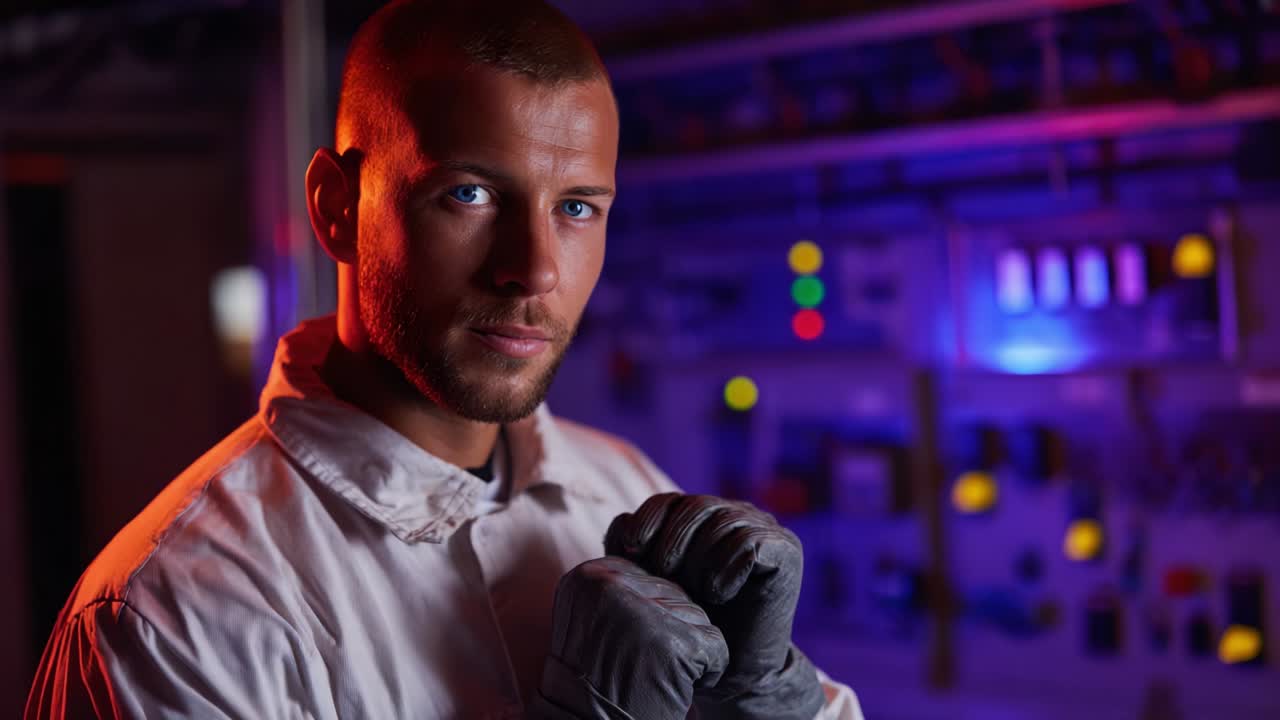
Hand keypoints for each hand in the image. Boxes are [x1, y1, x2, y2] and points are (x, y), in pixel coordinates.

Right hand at [529, 556, 729, 719]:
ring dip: (687, 653)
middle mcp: (610, 586)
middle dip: (670, 633)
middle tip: (639, 666)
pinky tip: (674, 687)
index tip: (627, 647)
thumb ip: (623, 586)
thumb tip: (665, 556)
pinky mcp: (673, 643)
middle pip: (676, 593)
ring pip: (699, 617)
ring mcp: (641, 612)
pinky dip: (708, 672)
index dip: (651, 617)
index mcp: (588, 575)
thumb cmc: (597, 685)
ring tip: (652, 676)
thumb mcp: (594, 620)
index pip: (651, 574)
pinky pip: (716, 646)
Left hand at [604, 493, 824, 719]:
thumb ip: (633, 549)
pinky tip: (721, 594)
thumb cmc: (689, 628)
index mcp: (702, 517)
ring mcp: (764, 528)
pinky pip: (750, 542)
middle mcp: (735, 514)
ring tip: (697, 594)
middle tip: (666, 578)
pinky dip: (728, 569)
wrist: (733, 673)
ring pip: (721, 521)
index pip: (669, 500)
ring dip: (700, 561)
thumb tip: (623, 523)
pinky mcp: (786, 549)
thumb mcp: (651, 585)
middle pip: (694, 506)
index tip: (632, 551)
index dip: (647, 521)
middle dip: (672, 542)